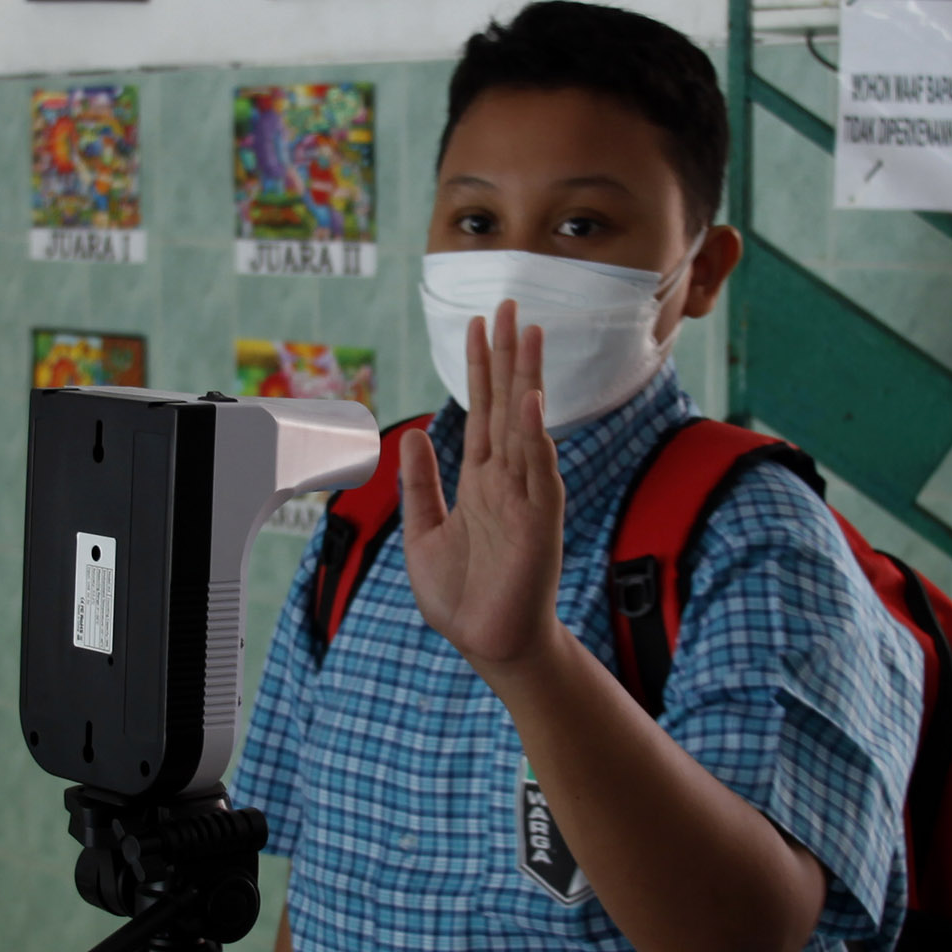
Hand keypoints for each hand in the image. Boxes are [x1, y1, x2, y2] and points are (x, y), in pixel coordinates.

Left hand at [399, 299, 567, 673]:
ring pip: (525, 426)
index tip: (479, 324)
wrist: (488, 645)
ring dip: (526, 379)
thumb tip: (413, 436)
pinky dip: (534, 437)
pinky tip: (531, 402)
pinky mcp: (538, 524)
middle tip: (508, 305)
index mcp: (479, 482)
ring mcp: (525, 499)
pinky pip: (538, 473)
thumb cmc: (461, 598)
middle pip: (505, 405)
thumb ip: (421, 486)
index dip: (479, 368)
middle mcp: (505, 482)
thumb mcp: (424, 534)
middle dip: (505, 356)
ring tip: (527, 333)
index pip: (481, 411)